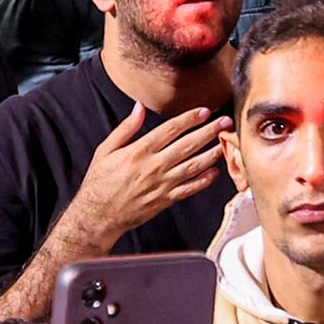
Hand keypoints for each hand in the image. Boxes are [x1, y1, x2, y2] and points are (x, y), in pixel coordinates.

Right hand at [59, 101, 239, 242]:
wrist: (98, 215)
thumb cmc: (100, 182)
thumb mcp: (105, 150)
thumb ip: (125, 129)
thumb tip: (138, 108)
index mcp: (139, 151)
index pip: (170, 130)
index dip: (189, 119)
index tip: (204, 111)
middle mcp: (153, 167)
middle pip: (187, 145)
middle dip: (208, 132)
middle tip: (224, 122)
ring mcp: (161, 184)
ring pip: (193, 166)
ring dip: (211, 153)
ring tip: (225, 143)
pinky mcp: (165, 200)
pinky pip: (189, 189)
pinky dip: (204, 180)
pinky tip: (215, 171)